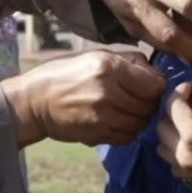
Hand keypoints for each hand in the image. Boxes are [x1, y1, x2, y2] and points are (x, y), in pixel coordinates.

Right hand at [1, 50, 166, 147]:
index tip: (149, 86)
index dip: (156, 86)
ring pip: (141, 123)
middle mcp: (108, 91)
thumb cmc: (64, 74)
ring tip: (127, 111)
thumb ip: (128, 62)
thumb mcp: (95, 56)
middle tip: (139, 100)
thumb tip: (155, 73)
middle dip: (149, 103)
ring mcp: (102, 115)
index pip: (154, 84)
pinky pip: (127, 137)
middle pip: (149, 105)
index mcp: (108, 67)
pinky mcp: (97, 134)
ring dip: (139, 118)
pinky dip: (128, 131)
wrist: (34, 101)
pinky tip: (118, 122)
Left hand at [156, 81, 191, 192]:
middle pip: (161, 126)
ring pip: (162, 146)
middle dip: (172, 111)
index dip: (181, 92)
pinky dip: (174, 150)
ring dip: (170, 132)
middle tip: (189, 104)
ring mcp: (186, 169)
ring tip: (186, 123)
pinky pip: (172, 162)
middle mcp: (182, 154)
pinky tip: (189, 143)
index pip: (173, 107)